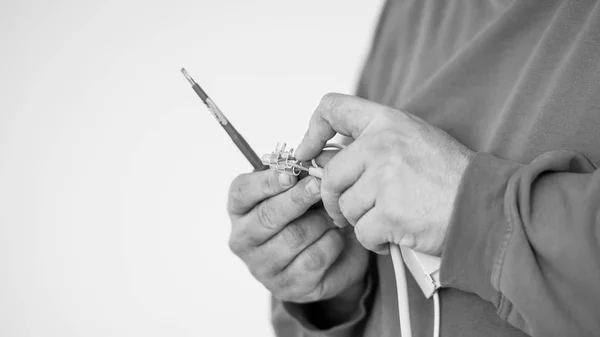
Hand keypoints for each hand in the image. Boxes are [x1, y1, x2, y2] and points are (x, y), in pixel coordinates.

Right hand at [227, 153, 368, 305]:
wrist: (333, 257)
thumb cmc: (311, 213)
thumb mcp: (304, 188)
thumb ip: (303, 173)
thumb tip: (313, 162)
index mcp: (240, 208)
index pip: (242, 191)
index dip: (266, 182)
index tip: (290, 174)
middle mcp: (243, 238)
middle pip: (267, 216)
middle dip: (296, 199)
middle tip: (318, 186)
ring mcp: (261, 266)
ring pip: (294, 237)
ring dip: (321, 222)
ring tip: (333, 216)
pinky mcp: (284, 286)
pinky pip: (312, 260)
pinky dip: (331, 243)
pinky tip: (335, 237)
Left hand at [294, 93, 473, 255]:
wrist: (484, 206)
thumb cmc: (448, 176)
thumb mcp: (412, 140)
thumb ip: (371, 143)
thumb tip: (325, 157)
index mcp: (386, 122)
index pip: (332, 108)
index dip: (312, 131)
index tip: (308, 153)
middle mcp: (382, 144)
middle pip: (330, 174)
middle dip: (334, 199)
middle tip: (348, 210)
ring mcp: (385, 178)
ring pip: (345, 207)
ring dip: (360, 221)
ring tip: (387, 219)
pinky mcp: (390, 212)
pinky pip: (361, 232)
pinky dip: (374, 241)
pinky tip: (394, 235)